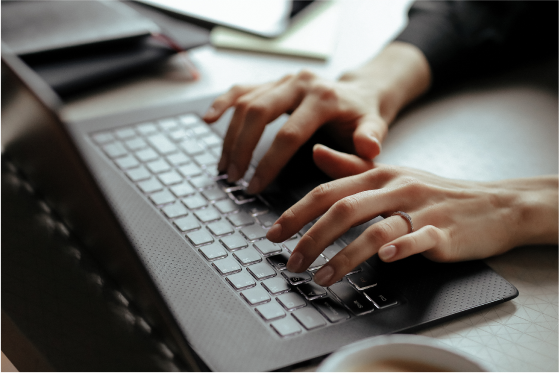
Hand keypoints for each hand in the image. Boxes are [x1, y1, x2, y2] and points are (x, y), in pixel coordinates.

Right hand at [203, 42, 431, 193]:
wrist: (361, 92)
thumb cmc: (364, 117)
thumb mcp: (375, 130)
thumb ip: (367, 143)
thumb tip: (346, 151)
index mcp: (324, 97)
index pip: (288, 134)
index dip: (268, 163)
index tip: (255, 187)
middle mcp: (300, 82)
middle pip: (258, 113)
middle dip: (241, 149)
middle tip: (233, 177)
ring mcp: (284, 80)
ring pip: (246, 103)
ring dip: (230, 136)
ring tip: (225, 166)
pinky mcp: (274, 82)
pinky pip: (242, 89)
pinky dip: (223, 103)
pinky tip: (209, 119)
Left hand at [266, 145, 558, 286]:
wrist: (494, 203)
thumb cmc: (436, 192)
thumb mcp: (392, 174)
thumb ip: (352, 167)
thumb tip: (315, 153)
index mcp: (379, 174)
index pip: (328, 191)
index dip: (296, 212)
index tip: (273, 234)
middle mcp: (395, 187)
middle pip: (344, 209)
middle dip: (311, 237)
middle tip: (291, 262)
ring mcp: (420, 209)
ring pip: (375, 229)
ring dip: (343, 255)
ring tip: (321, 277)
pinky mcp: (444, 231)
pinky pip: (419, 239)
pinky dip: (400, 248)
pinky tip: (385, 260)